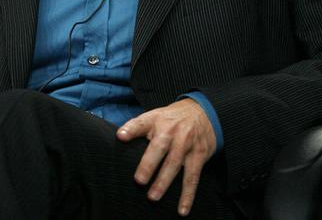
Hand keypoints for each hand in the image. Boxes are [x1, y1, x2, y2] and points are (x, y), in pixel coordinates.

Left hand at [117, 98, 215, 215]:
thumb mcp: (155, 116)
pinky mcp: (199, 154)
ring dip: (164, 182)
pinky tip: (182, 209)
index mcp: (157, 119)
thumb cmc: (172, 119)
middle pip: (159, 147)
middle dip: (149, 164)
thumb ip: (138, 127)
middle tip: (139, 181)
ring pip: (175, 164)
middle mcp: (171, 130)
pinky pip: (193, 177)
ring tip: (153, 197)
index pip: (142, 122)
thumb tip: (119, 139)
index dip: (131, 129)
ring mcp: (186, 143)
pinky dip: (188, 195)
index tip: (121, 136)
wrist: (203, 112)